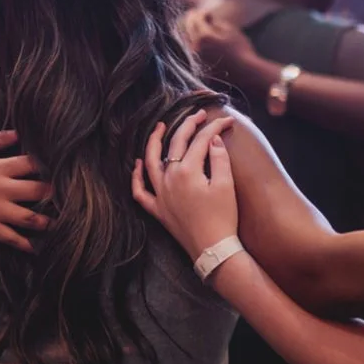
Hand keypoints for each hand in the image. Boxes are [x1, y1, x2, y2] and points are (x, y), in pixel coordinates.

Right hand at [0, 130, 50, 252]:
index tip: (60, 168)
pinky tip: (37, 248)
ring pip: (28, 217)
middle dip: (53, 193)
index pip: (30, 164)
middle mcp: (0, 189)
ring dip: (46, 221)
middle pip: (36, 190)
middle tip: (67, 196)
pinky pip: (10, 238)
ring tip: (56, 222)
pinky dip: (25, 244)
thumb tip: (19, 132)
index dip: (48, 165)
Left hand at [131, 110, 237, 260]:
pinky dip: (137, 176)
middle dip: (188, 126)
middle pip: (175, 144)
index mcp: (187, 171)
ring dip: (154, 142)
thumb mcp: (226, 186)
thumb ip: (219, 158)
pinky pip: (140, 191)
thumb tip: (212, 139)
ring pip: (151, 162)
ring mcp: (160, 194)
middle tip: (198, 115)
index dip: (214, 128)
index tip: (226, 121)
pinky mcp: (157, 209)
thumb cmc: (223, 218)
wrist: (213, 249)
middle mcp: (169, 179)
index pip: (200, 141)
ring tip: (159, 126)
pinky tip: (138, 164)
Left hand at [182, 10, 256, 72]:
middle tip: (197, 16)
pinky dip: (194, 44)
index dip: (201, 14)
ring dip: (191, 32)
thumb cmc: (241, 50)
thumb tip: (208, 18)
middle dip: (192, 21)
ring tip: (198, 28)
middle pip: (188, 30)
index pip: (196, 20)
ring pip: (187, 41)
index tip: (207, 13)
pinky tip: (201, 42)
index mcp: (204, 36)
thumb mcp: (231, 31)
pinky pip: (191, 52)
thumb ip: (217, 22)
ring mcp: (195, 58)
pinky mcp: (197, 66)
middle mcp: (195, 47)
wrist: (244, 73)